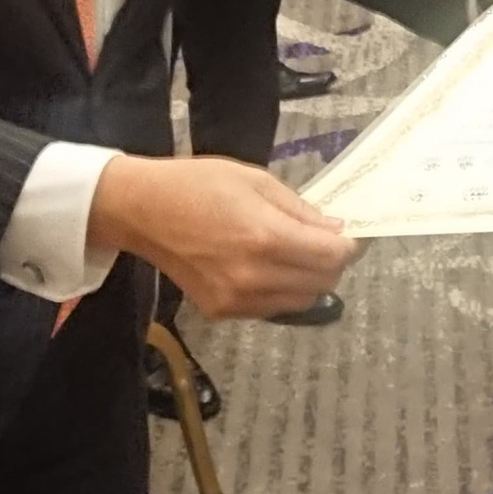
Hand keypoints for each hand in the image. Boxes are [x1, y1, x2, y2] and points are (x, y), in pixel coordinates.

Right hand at [88, 154, 360, 317]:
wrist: (142, 211)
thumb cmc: (199, 184)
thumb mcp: (256, 181)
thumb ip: (300, 210)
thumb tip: (336, 230)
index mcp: (264, 237)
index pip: (332, 256)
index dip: (349, 246)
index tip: (350, 234)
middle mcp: (254, 276)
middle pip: (323, 283)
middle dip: (332, 262)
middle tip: (325, 241)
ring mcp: (236, 300)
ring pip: (301, 301)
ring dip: (310, 279)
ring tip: (296, 253)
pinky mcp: (222, 312)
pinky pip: (272, 308)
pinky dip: (282, 291)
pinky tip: (268, 267)